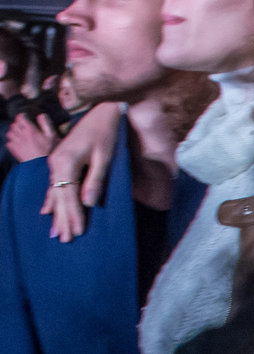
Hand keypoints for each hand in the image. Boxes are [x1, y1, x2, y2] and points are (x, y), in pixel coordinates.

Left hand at [6, 111, 53, 163]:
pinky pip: (9, 143)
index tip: (25, 117)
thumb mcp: (51, 136)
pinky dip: (12, 142)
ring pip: (9, 133)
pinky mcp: (14, 150)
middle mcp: (21, 135)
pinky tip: (18, 144)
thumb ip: (46, 124)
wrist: (40, 165)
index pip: (20, 118)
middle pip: (14, 125)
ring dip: (14, 133)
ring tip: (19, 135)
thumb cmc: (47, 150)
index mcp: (30, 130)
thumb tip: (41, 115)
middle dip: (18, 124)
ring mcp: (16, 142)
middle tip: (23, 127)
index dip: (22, 116)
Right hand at [43, 102, 119, 243]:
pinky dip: (51, 200)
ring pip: (54, 193)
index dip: (72, 215)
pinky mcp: (58, 162)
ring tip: (56, 233)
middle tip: (64, 240)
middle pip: (58, 197)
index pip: (68, 195)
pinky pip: (53, 186)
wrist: (99, 113)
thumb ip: (95, 180)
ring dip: (56, 213)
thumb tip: (89, 204)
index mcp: (66, 162)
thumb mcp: (104, 158)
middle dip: (61, 219)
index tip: (77, 232)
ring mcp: (55, 163)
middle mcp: (55, 163)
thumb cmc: (105, 134)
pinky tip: (46, 211)